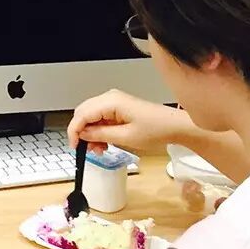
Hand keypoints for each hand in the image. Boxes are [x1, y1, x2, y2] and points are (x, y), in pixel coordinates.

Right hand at [66, 89, 189, 154]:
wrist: (174, 126)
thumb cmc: (155, 130)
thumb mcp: (125, 137)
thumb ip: (100, 135)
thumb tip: (83, 136)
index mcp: (110, 101)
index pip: (82, 114)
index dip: (74, 131)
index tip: (75, 147)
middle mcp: (109, 98)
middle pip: (83, 113)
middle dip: (82, 132)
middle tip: (87, 150)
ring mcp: (114, 101)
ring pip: (91, 116)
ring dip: (90, 133)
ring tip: (99, 149)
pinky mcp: (118, 108)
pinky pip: (101, 117)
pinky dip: (99, 130)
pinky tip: (104, 142)